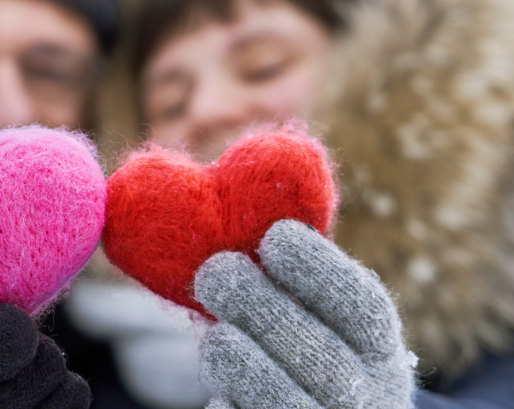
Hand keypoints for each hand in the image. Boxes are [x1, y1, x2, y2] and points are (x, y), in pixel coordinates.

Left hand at [195, 220, 416, 408]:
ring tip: (216, 335)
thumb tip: (251, 208)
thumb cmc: (307, 352)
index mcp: (380, 351)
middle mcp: (368, 397)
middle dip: (263, 309)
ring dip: (241, 360)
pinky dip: (231, 407)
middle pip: (323, 359)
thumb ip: (297, 279)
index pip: (364, 308)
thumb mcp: (321, 319)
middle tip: (216, 271)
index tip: (276, 236)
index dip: (320, 271)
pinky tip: (219, 393)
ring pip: (287, 402)